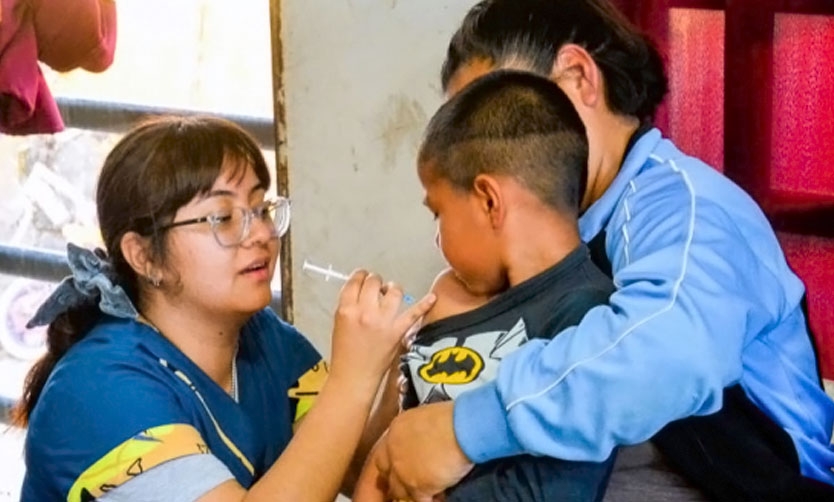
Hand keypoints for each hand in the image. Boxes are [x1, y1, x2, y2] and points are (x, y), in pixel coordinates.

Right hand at [330, 270, 434, 392]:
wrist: (354, 377)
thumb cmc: (344, 352)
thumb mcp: (340, 323)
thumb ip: (350, 304)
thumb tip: (364, 288)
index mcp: (346, 309)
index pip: (356, 280)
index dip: (362, 276)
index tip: (365, 278)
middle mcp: (365, 312)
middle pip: (374, 281)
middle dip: (376, 282)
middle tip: (378, 288)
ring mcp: (383, 321)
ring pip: (394, 291)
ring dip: (393, 289)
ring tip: (391, 292)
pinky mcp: (397, 332)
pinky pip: (413, 314)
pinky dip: (424, 304)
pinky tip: (432, 297)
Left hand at [368, 402, 473, 500]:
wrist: (462, 429)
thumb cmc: (454, 418)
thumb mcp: (428, 418)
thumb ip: (419, 431)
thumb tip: (425, 441)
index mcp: (397, 429)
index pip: (385, 449)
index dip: (394, 459)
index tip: (403, 464)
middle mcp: (393, 449)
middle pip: (385, 470)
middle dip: (395, 476)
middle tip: (411, 478)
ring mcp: (402, 470)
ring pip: (399, 489)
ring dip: (411, 489)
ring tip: (429, 488)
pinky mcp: (416, 486)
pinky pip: (418, 500)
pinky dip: (428, 499)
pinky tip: (438, 496)